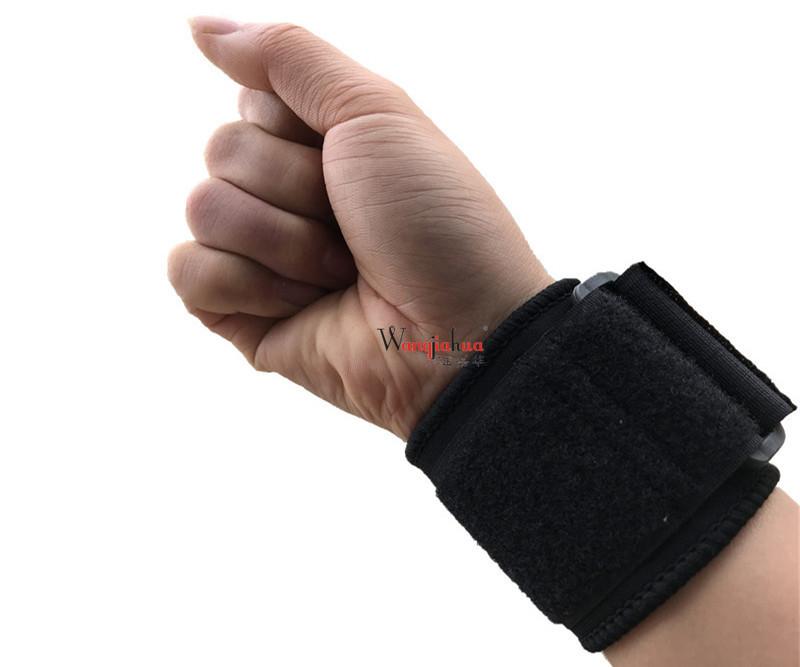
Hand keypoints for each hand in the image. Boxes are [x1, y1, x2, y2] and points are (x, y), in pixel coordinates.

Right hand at [169, 18, 550, 437]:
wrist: (459, 331)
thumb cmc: (437, 221)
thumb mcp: (374, 111)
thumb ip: (287, 57)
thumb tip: (198, 27)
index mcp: (318, 147)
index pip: (250, 103)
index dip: (297, 128)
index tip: (352, 161)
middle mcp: (285, 197)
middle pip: (221, 152)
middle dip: (295, 188)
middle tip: (352, 228)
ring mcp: (261, 258)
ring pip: (203, 209)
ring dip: (282, 240)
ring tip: (339, 273)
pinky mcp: (242, 315)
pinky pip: (189, 272)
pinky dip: (249, 285)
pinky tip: (303, 306)